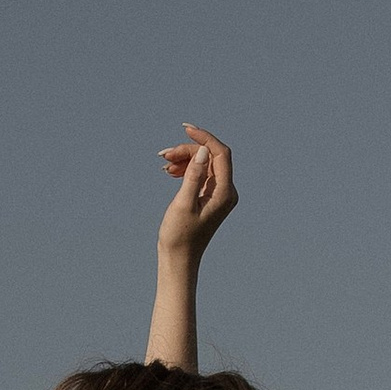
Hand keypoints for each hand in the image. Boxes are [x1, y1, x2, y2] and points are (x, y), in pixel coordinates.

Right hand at [157, 125, 236, 260]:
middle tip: (164, 155)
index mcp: (225, 193)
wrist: (178, 259)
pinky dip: (186, 169)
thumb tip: (203, 151)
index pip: (220, 153)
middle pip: (210, 157)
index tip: (186, 129)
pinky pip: (201, 174)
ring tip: (164, 165)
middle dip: (188, 151)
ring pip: (204, 164)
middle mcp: (227, 191)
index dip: (204, 138)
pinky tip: (170, 172)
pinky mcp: (210, 197)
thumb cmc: (179, 236)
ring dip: (184, 159)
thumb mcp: (183, 204)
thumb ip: (194, 175)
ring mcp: (219, 194)